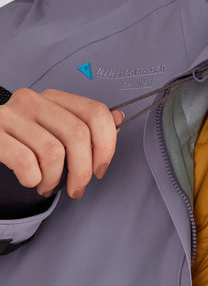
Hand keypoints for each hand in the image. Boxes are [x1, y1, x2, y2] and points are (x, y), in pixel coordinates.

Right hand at [0, 88, 123, 198]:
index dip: (106, 145)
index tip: (101, 168)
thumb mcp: (56, 132)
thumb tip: (118, 118)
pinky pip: (26, 162)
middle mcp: (32, 100)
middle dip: (83, 170)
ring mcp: (10, 115)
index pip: (96, 112)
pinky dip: (33, 179)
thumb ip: (87, 126)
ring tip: (47, 185)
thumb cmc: (23, 142)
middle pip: (78, 134)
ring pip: (53, 152)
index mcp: (53, 98)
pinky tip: (31, 181)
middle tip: (77, 188)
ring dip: (54, 179)